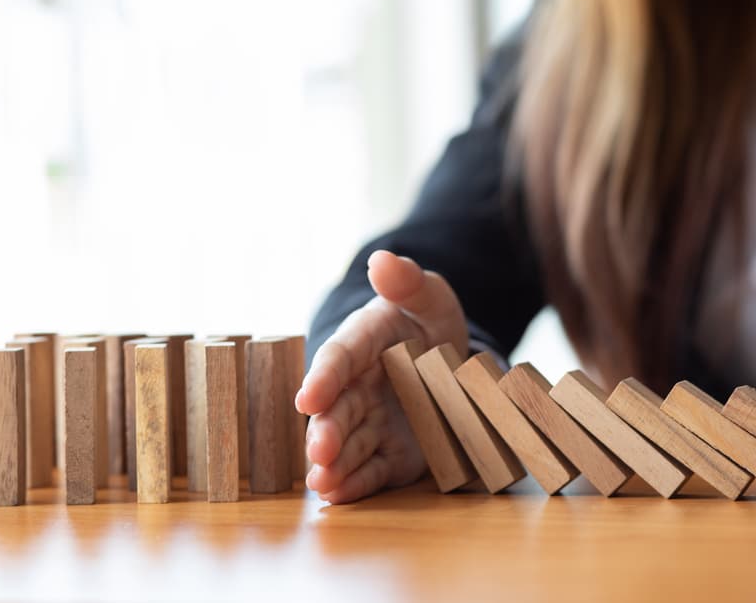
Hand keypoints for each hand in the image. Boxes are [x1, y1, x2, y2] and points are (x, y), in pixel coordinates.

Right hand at [296, 249, 468, 502]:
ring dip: (334, 465)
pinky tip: (338, 496)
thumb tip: (382, 259)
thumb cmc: (428, 321)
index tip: (307, 398)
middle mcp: (358, 386)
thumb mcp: (428, 296)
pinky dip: (356, 485)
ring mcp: (371, 422)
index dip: (323, 377)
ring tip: (322, 483)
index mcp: (362, 343)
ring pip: (348, 445)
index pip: (338, 357)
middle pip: (338, 408)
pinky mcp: (390, 454)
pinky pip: (371, 470)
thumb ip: (407, 282)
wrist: (448, 361)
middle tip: (319, 450)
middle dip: (326, 430)